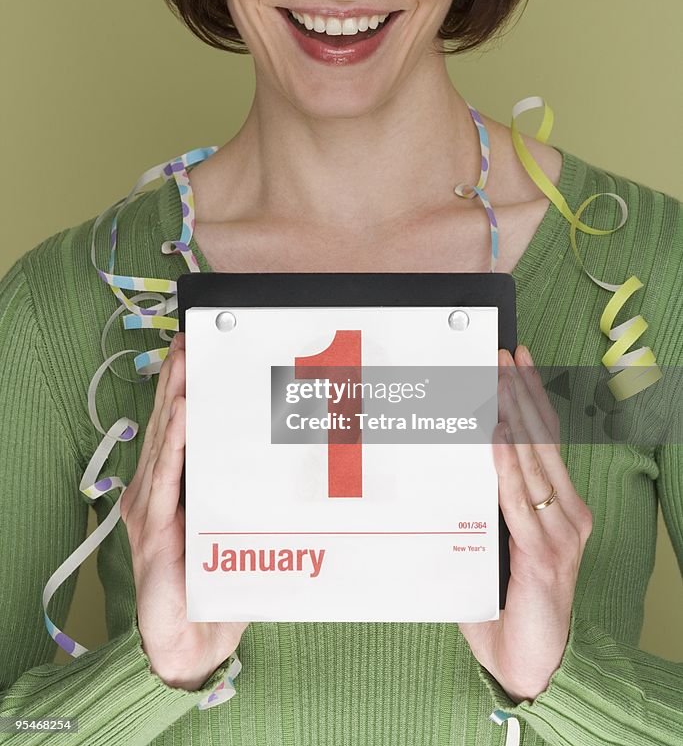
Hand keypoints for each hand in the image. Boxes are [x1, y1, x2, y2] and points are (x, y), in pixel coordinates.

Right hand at [120, 331, 249, 688]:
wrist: (195, 640)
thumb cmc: (217, 582)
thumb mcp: (234, 524)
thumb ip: (242, 488)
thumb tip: (283, 450)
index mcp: (172, 487)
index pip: (178, 427)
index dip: (183, 386)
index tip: (196, 348)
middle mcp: (154, 491)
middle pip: (167, 425)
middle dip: (177, 379)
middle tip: (190, 339)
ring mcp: (148, 509)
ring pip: (164, 443)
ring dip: (174, 398)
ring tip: (185, 362)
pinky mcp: (150, 531)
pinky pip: (163, 479)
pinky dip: (173, 443)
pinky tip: (181, 414)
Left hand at [457, 346, 592, 702]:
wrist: (527, 664)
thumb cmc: (505, 604)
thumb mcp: (493, 545)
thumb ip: (483, 509)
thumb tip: (449, 465)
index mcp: (560, 509)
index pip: (546, 441)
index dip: (533, 397)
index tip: (517, 362)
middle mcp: (568, 515)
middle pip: (542, 440)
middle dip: (520, 392)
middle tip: (502, 355)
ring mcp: (560, 534)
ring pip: (532, 461)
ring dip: (511, 415)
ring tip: (496, 379)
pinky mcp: (544, 556)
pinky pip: (519, 499)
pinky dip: (506, 463)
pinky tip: (495, 435)